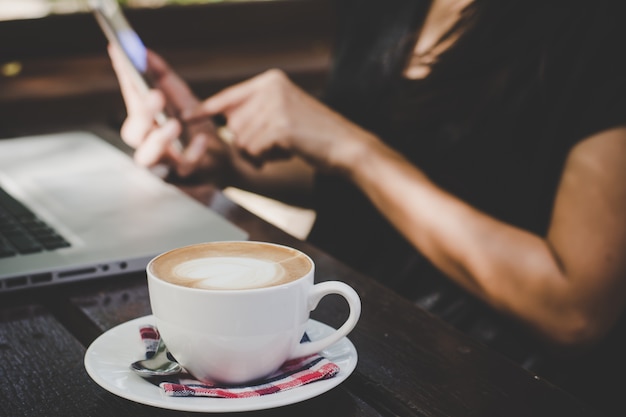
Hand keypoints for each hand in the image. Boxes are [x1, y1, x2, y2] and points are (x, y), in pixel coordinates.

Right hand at [108, 45, 228, 179]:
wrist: (222, 155)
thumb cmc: (195, 125)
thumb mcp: (182, 97)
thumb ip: (163, 77)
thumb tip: (146, 53)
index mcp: (145, 121)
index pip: (130, 100)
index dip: (125, 79)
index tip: (123, 55)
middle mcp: (148, 142)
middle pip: (132, 133)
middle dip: (142, 114)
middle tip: (156, 96)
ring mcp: (164, 161)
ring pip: (146, 157)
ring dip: (158, 139)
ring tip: (174, 124)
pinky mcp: (184, 173)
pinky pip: (184, 167)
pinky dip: (192, 153)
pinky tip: (201, 139)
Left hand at [184, 69, 374, 173]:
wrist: (346, 146)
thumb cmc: (313, 134)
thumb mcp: (284, 111)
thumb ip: (256, 110)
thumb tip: (222, 119)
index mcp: (271, 80)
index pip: (229, 96)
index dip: (206, 109)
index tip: (185, 118)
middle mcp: (271, 87)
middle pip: (234, 123)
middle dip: (249, 142)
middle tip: (276, 145)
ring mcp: (276, 105)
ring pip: (242, 139)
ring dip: (259, 152)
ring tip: (285, 147)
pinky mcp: (280, 126)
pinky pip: (255, 149)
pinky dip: (268, 158)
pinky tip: (288, 152)